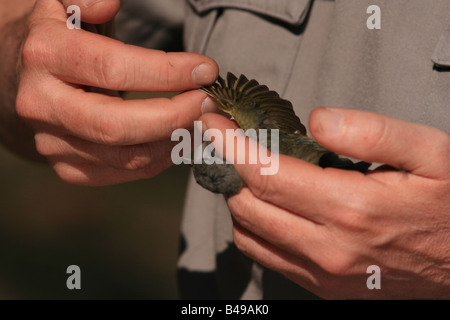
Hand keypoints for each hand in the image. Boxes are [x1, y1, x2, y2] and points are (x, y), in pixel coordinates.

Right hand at [13, 0, 217, 184]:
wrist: (15, 77)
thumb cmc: (55, 38)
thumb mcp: (61, 3)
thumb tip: (109, 3)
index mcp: (44, 56)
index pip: (113, 68)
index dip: (166, 72)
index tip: (206, 70)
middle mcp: (42, 105)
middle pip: (118, 125)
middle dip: (175, 116)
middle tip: (208, 102)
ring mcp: (52, 143)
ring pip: (125, 157)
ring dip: (174, 140)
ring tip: (200, 119)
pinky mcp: (66, 166)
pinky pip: (121, 173)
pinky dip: (158, 160)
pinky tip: (177, 139)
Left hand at [200, 107, 449, 298]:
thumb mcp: (430, 152)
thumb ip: (371, 131)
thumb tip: (318, 121)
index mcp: (351, 208)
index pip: (265, 174)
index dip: (231, 145)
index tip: (214, 124)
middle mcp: (328, 247)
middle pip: (248, 204)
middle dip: (228, 168)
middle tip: (227, 142)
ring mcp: (323, 273)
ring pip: (249, 234)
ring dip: (238, 198)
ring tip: (247, 170)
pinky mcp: (324, 287)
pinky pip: (266, 257)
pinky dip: (253, 227)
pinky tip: (266, 205)